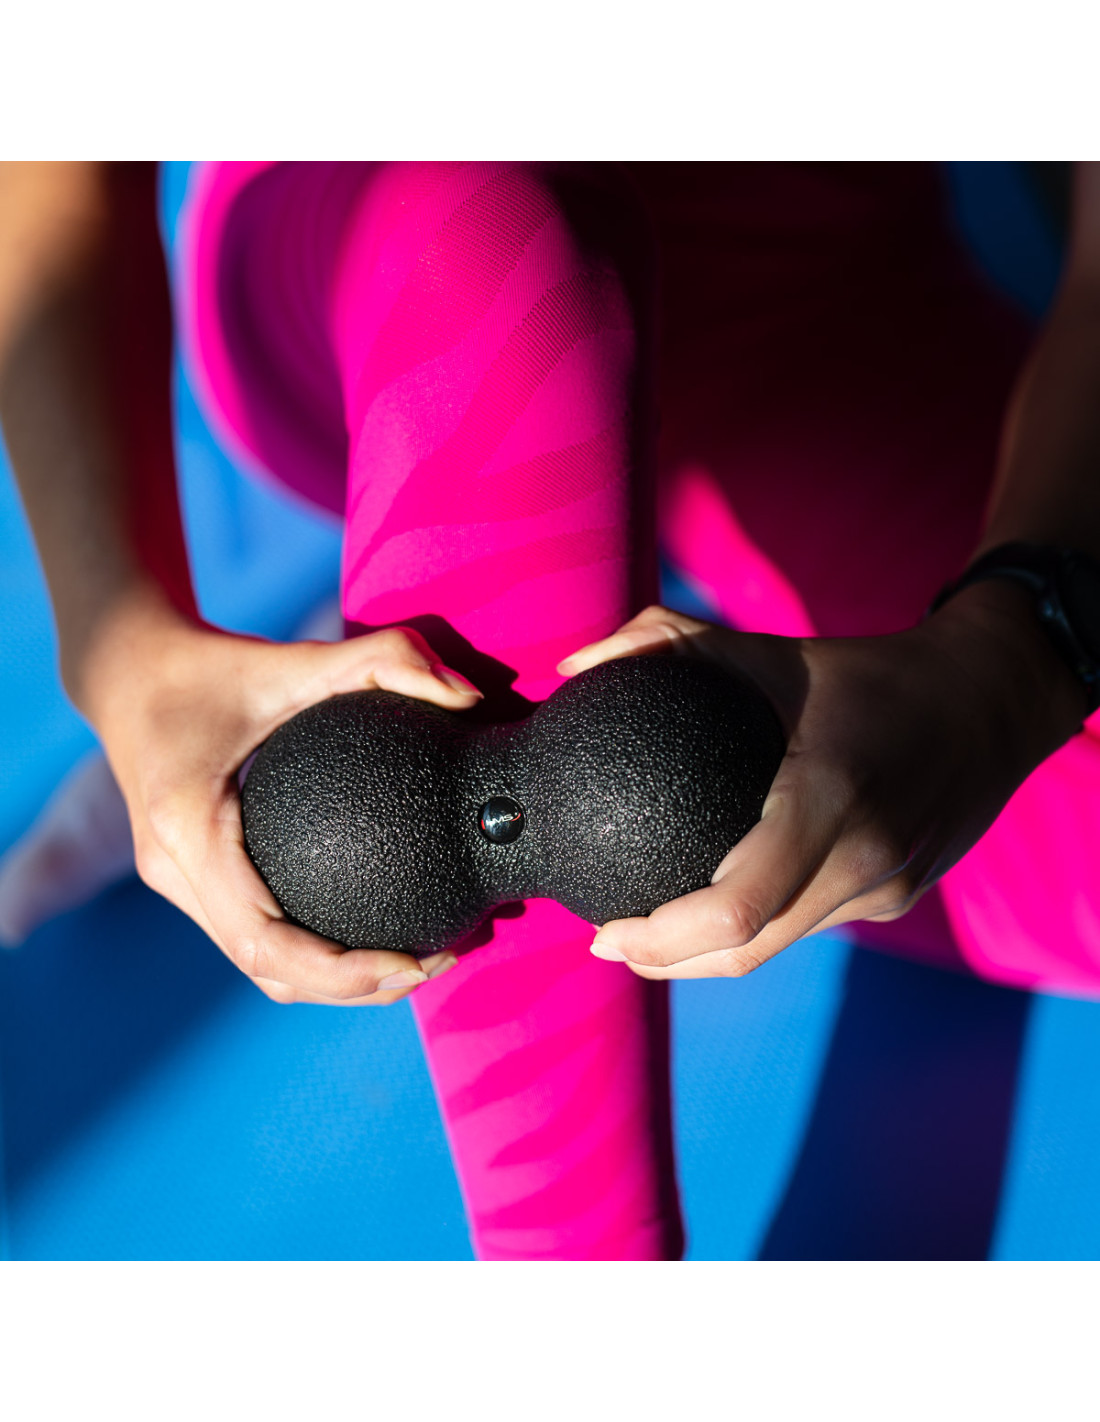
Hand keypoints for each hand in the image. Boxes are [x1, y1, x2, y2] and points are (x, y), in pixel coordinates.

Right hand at [82, 601, 482, 1003]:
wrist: (127, 670)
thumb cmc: (211, 665)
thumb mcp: (297, 657)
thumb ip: (385, 658)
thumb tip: (468, 695)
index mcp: (189, 832)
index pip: (264, 942)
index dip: (339, 973)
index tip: (412, 962)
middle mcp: (175, 872)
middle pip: (268, 973)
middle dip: (355, 989)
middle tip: (439, 961)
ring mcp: (179, 884)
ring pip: (262, 968)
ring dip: (338, 984)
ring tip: (422, 958)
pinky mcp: (193, 880)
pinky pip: (259, 936)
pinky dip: (316, 953)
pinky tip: (378, 926)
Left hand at [557, 590, 1086, 979]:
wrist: (993, 700)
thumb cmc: (869, 672)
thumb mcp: (769, 648)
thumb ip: (665, 642)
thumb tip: (572, 666)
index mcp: (831, 801)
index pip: (737, 909)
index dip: (661, 940)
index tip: (604, 932)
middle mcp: (864, 861)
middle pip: (747, 952)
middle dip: (667, 962)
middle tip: (608, 942)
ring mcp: (887, 890)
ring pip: (777, 947)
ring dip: (708, 955)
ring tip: (647, 932)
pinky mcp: (899, 897)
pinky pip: (808, 925)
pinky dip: (756, 927)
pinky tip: (715, 906)